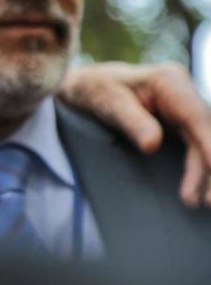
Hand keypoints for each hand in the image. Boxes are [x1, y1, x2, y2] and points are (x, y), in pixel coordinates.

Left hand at [60, 61, 210, 207]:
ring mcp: (184, 108)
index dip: (210, 145)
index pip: (198, 117)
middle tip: (206, 200)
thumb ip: (131, 122)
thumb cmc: (95, 90)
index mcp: (170, 82)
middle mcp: (183, 93)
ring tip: (199, 202)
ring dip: (207, 174)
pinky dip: (199, 169)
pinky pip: (197, 148)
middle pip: (209, 132)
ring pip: (206, 143)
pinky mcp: (182, 123)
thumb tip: (152, 145)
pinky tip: (196, 191)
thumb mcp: (107, 101)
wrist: (86, 86)